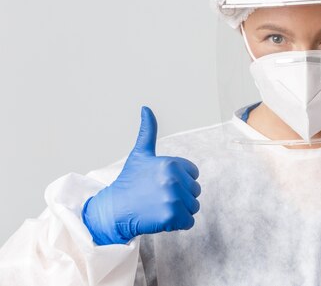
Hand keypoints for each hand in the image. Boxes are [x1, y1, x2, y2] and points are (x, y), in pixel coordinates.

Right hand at [82, 106, 201, 244]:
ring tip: (159, 207)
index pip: (194, 174)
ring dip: (179, 211)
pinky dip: (178, 224)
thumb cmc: (129, 182)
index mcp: (170, 163)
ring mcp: (172, 198)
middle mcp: (173, 179)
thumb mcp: (140, 154)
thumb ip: (148, 131)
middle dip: (180, 196)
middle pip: (195, 191)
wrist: (113, 210)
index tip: (161, 183)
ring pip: (193, 207)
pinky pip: (189, 222)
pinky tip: (160, 219)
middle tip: (158, 197)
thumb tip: (146, 108)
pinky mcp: (171, 217)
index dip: (180, 180)